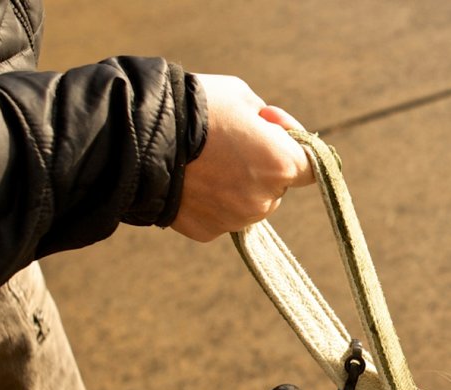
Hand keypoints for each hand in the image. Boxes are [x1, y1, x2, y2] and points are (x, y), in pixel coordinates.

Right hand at [172, 74, 314, 241]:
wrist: (139, 139)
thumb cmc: (196, 107)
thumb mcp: (241, 97)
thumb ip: (267, 122)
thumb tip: (271, 133)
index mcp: (281, 165)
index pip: (311, 167)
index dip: (293, 147)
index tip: (272, 130)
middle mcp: (264, 201)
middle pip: (276, 186)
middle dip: (261, 166)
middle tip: (227, 141)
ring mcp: (235, 221)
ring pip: (247, 204)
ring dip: (236, 186)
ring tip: (202, 159)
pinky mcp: (206, 232)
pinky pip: (218, 215)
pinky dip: (209, 201)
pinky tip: (188, 179)